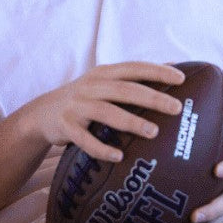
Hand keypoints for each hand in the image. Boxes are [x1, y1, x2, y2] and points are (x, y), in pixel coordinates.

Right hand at [23, 62, 184, 161]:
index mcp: (104, 73)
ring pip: (107, 112)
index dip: (157, 71)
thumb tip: (173, 65)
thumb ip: (133, 76)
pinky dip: (101, 148)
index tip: (181, 79)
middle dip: (152, 98)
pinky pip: (84, 139)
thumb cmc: (84, 98)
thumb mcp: (104, 81)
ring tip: (153, 132)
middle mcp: (91, 86)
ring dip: (131, 122)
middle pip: (125, 90)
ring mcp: (77, 106)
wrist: (42, 113)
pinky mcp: (65, 126)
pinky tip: (118, 157)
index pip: (134, 68)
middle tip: (176, 109)